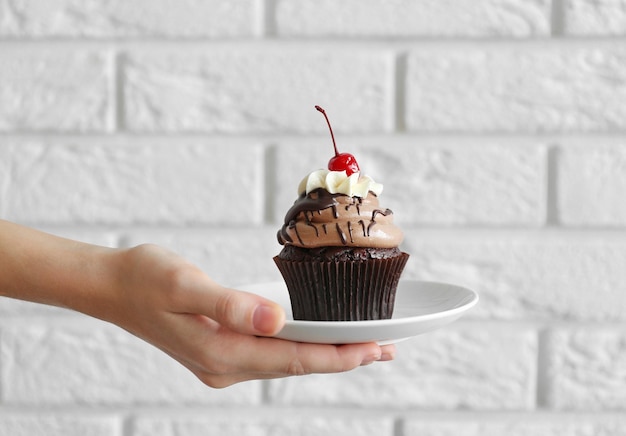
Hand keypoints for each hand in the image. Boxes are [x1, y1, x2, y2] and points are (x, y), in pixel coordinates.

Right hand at [105, 244, 394, 387]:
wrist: (112, 286)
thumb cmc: (145, 278)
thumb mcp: (184, 284)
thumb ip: (230, 303)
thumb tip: (275, 320)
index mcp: (219, 352)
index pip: (291, 359)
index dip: (337, 355)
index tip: (375, 349)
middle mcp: (224, 366)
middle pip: (294, 366)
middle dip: (342, 358)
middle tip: (386, 349)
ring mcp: (221, 362)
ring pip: (285, 362)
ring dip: (324, 354)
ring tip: (363, 347)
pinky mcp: (220, 350)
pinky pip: (271, 354)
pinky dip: (300, 347)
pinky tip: (315, 340)